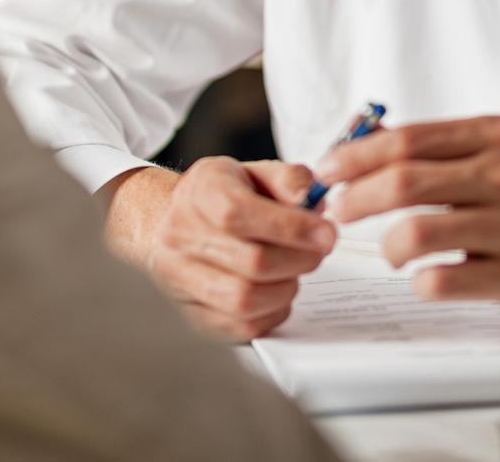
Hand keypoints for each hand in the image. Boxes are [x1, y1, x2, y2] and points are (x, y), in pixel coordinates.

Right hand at [106, 158, 336, 340]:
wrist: (173, 222)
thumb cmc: (220, 197)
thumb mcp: (254, 173)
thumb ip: (288, 180)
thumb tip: (311, 200)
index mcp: (200, 193)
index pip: (239, 213)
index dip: (291, 227)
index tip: (326, 233)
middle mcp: (181, 237)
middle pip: (251, 262)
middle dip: (300, 259)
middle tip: (318, 252)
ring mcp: (179, 279)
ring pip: (245, 300)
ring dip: (286, 288)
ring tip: (294, 271)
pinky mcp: (190, 314)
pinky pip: (240, 327)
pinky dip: (271, 313)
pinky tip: (277, 292)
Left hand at [315, 116, 499, 315]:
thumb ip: (450, 146)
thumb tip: (370, 145)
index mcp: (496, 136)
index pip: (407, 139)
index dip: (356, 155)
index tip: (328, 170)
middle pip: (403, 181)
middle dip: (356, 198)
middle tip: (338, 211)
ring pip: (418, 232)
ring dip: (389, 245)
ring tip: (392, 251)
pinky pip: (445, 280)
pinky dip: (422, 280)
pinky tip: (428, 277)